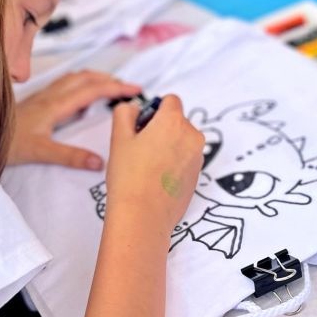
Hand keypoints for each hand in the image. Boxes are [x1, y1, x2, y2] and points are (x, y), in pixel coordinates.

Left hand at [9, 72, 142, 168]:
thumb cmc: (5, 142)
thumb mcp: (40, 152)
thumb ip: (69, 156)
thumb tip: (99, 161)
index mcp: (55, 105)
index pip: (92, 90)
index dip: (115, 87)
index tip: (135, 88)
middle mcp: (49, 96)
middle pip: (85, 78)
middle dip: (109, 79)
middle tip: (128, 87)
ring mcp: (41, 96)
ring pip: (74, 79)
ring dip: (95, 78)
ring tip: (110, 86)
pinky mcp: (35, 101)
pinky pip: (64, 85)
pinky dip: (80, 84)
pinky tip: (79, 96)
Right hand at [105, 95, 204, 235]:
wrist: (143, 216)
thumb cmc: (129, 176)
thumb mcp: (119, 137)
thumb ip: (125, 113)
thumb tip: (134, 108)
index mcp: (174, 121)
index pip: (170, 101)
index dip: (154, 110)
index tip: (141, 127)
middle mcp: (192, 136)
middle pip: (177, 121)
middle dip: (161, 129)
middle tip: (139, 149)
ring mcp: (197, 158)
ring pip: (182, 141)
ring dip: (168, 146)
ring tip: (146, 167)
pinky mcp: (197, 177)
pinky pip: (186, 160)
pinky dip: (174, 164)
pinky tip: (156, 180)